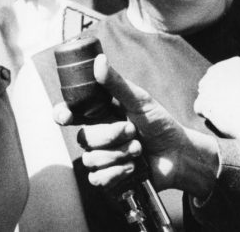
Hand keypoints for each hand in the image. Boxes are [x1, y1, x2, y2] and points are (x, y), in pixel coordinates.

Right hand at [54, 54, 218, 197]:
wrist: (178, 154)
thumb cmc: (159, 124)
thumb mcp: (140, 100)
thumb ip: (116, 83)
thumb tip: (99, 60)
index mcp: (99, 115)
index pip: (69, 113)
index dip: (62, 114)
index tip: (65, 117)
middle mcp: (96, 136)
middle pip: (84, 138)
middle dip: (110, 135)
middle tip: (132, 131)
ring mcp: (101, 158)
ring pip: (90, 159)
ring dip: (119, 155)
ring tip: (138, 150)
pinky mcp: (108, 178)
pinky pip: (98, 179)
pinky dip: (117, 173)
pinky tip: (132, 167)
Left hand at [194, 57, 239, 145]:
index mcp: (234, 63)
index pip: (223, 72)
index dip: (230, 86)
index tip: (238, 96)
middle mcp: (218, 70)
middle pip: (211, 81)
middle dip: (218, 93)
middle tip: (231, 105)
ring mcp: (207, 85)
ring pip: (205, 94)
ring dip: (212, 103)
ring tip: (227, 112)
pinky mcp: (201, 101)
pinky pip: (199, 107)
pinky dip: (207, 114)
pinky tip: (219, 118)